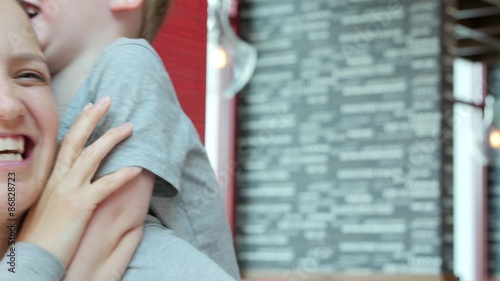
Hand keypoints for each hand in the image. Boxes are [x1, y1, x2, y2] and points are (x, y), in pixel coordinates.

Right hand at [17, 96, 140, 266]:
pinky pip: (105, 186)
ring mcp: (69, 191)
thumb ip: (62, 188)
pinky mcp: (80, 206)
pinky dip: (122, 175)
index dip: (79, 122)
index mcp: (52, 178)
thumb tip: (74, 180)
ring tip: (130, 127)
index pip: (67, 143)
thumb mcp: (49, 204)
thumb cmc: (42, 234)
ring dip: (112, 139)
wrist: (32, 258)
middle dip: (93, 118)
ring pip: (92, 156)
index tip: (90, 106)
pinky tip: (138, 167)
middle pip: (77, 140)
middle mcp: (59, 179)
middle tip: (108, 100)